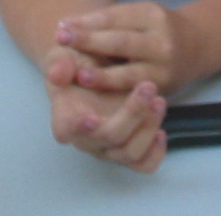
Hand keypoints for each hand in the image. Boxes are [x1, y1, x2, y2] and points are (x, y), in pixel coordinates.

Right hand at [43, 46, 167, 171]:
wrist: (98, 70)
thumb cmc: (78, 64)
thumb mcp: (65, 56)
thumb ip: (60, 63)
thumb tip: (58, 73)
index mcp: (66, 116)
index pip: (66, 129)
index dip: (76, 127)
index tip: (91, 118)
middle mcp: (87, 138)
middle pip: (109, 137)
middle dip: (132, 113)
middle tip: (148, 86)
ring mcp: (109, 146)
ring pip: (129, 153)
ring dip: (147, 129)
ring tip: (159, 101)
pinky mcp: (128, 147)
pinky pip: (143, 163)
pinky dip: (155, 153)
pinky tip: (162, 132)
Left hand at [53, 1, 202, 95]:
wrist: (197, 47)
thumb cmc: (156, 30)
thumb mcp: (138, 15)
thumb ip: (104, 21)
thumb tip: (64, 25)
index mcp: (153, 15)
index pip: (116, 17)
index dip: (87, 22)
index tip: (61, 26)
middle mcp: (161, 40)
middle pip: (121, 42)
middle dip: (89, 42)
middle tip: (61, 42)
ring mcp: (163, 67)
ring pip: (129, 73)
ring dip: (102, 76)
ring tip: (79, 76)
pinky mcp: (162, 89)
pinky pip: (134, 93)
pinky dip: (114, 94)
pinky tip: (98, 96)